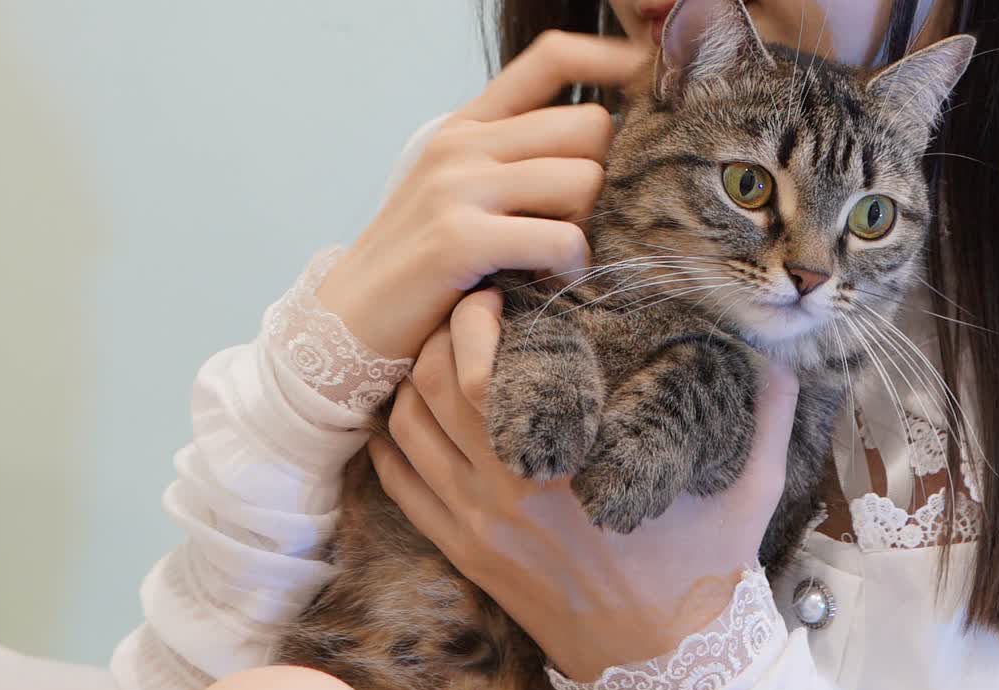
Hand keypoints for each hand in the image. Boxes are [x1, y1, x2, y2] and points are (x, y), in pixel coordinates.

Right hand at [315, 32, 646, 362]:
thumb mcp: (463, 196)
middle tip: (579, 226)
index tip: (648, 86)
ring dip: (590, 226)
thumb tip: (602, 146)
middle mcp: (464, 144)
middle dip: (605, 178)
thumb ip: (517, 163)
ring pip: (586, 179)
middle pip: (591, 125)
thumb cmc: (424, 269)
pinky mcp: (460, 238)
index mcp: (469, 125)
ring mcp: (458, 187)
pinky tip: (552, 284)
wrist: (349, 323)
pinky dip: (573, 267)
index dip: (613, 61)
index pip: (553, 57)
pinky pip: (563, 236)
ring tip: (560, 259)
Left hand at [366, 289, 799, 682]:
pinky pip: (400, 485)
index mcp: (566, 471)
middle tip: (470, 312)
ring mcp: (478, 529)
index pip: (480, 374)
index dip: (475, 322)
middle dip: (440, 336)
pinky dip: (393, 440)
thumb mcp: (750, 490)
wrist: (667, 665)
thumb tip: (788, 349)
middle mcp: (506, 496)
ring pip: (406, 430)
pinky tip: (411, 413)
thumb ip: (767, 414)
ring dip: (413, 382)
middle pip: (432, 388)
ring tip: (443, 353)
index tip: (502, 294)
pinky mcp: (466, 556)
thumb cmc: (705, 573)